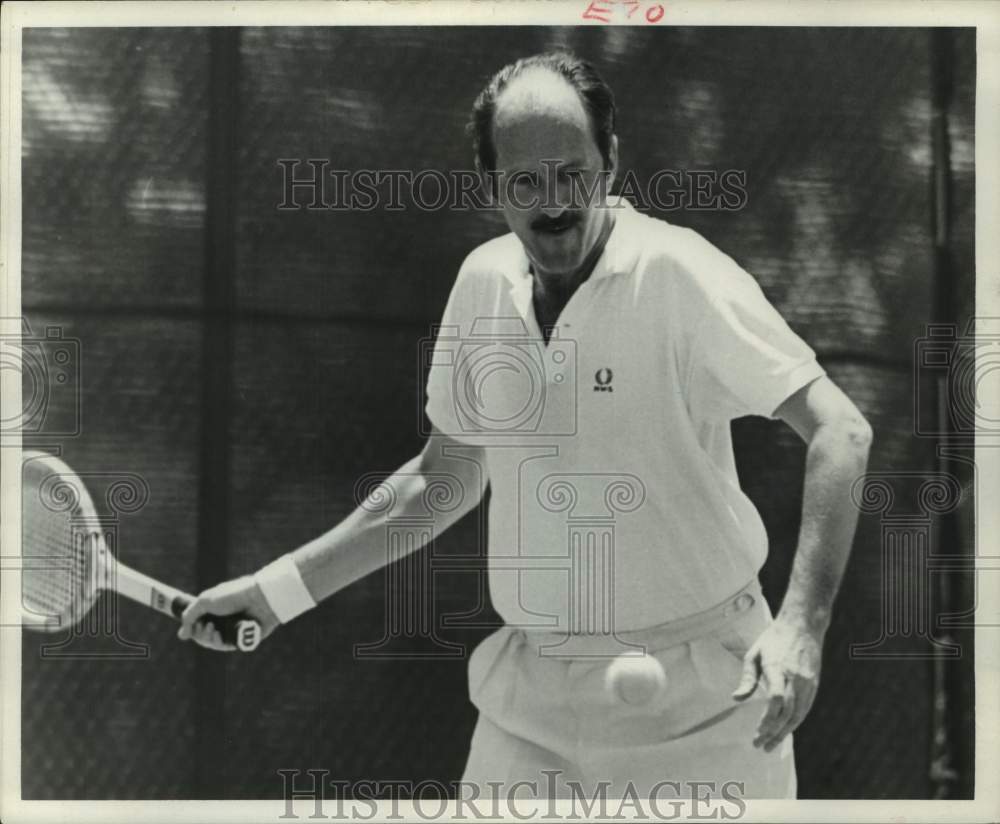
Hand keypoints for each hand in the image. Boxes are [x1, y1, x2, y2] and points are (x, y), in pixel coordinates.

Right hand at [177, 575, 280, 651]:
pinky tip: (218, 636)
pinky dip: (219, 643)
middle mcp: (224, 621)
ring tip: (212, 629)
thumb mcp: (206, 601)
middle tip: (205, 625)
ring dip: (208, 638)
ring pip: (215, 643)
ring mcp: (233, 630)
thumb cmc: (233, 596)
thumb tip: (182, 634)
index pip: (198, 625)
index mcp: (216, 610)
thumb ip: (190, 615)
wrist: (259, 598)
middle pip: (204, 636)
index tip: (192, 625)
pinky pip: (227, 646)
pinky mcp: (243, 639)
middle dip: (200, 634)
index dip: (192, 628)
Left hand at [731, 616, 823, 751]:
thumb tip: (736, 699)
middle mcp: (795, 678)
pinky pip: (805, 709)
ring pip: (798, 715)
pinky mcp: (814, 685)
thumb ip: (747, 678)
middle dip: (773, 732)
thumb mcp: (754, 654)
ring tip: (771, 745)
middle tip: (760, 745)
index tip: (757, 734)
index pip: (775, 700)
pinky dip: (795, 723)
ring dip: (784, 733)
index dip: (767, 720)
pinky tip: (785, 731)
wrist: (803, 626)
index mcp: (778, 668)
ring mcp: (807, 683)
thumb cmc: (773, 639)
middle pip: (786, 713)